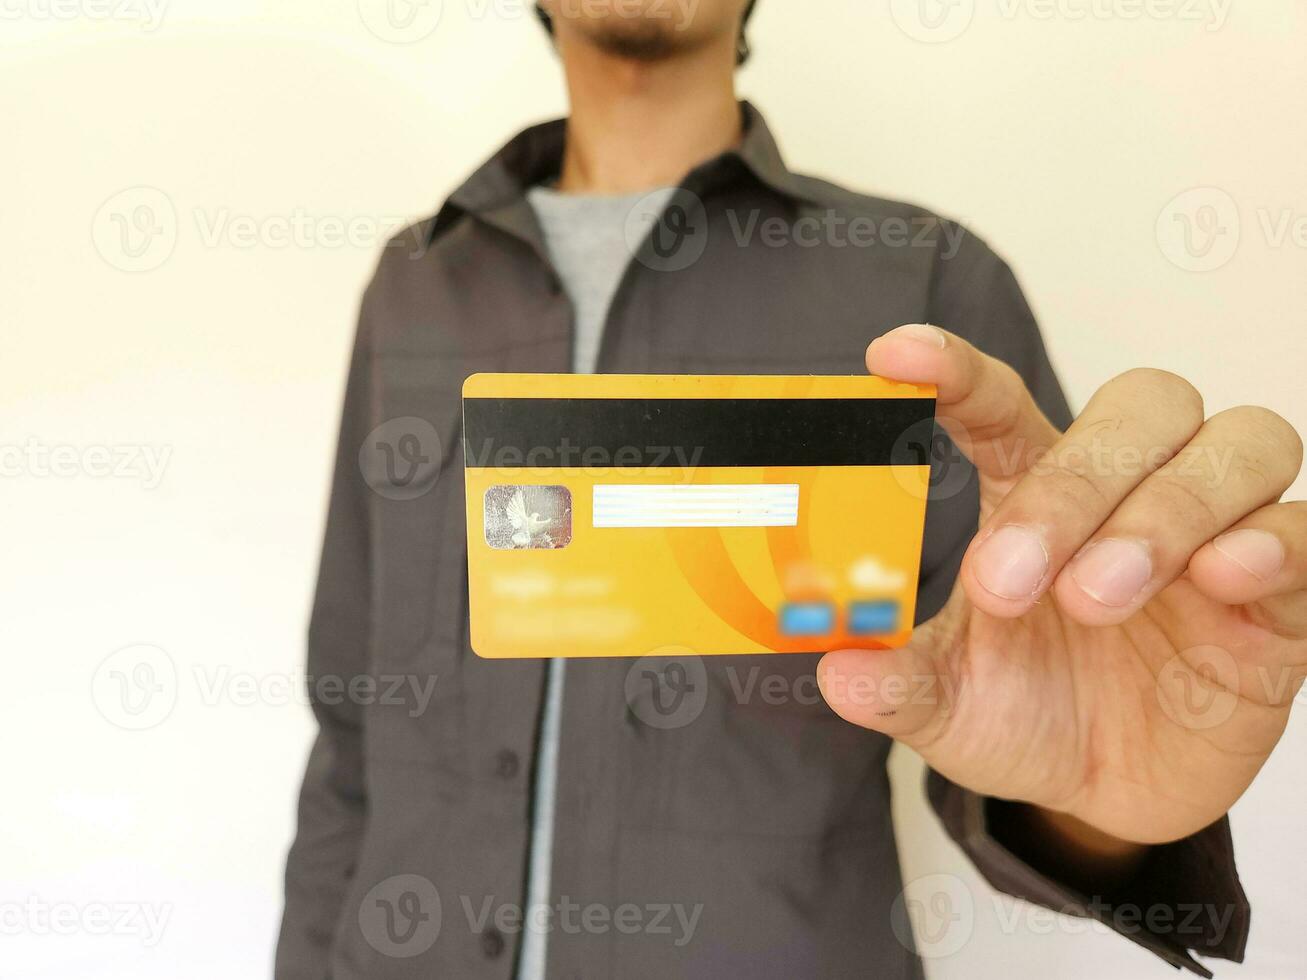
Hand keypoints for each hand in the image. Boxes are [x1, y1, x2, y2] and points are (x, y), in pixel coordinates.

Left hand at [818, 324, 1306, 845]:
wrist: (1107, 796)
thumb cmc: (1027, 717)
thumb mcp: (949, 708)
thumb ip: (899, 683)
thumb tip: (835, 669)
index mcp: (1036, 497)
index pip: (1002, 406)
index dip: (954, 371)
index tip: (894, 355)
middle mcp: (1130, 494)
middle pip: (1140, 408)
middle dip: (1076, 483)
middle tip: (1013, 579)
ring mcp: (1216, 535)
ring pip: (1237, 442)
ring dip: (1164, 510)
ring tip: (1098, 597)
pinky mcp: (1282, 599)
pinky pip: (1304, 530)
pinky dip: (1270, 542)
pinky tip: (1221, 580)